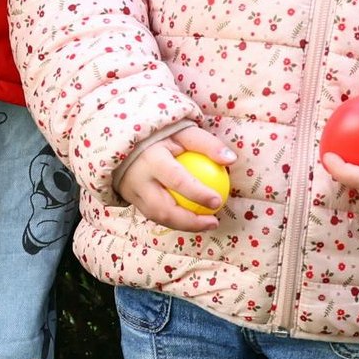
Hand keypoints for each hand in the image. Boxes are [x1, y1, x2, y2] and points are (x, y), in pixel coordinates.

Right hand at [115, 124, 239, 233]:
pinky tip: (193, 220)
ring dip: (184, 225)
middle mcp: (138, 180)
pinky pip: (154, 216)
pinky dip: (174, 221)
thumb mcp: (183, 132)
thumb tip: (231, 159)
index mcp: (151, 159)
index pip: (176, 180)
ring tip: (207, 224)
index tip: (218, 200)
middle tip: (214, 222)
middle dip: (190, 221)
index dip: (197, 193)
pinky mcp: (131, 201)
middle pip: (163, 209)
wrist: (127, 142)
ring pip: (157, 217)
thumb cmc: (161, 136)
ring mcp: (132, 193)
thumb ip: (207, 144)